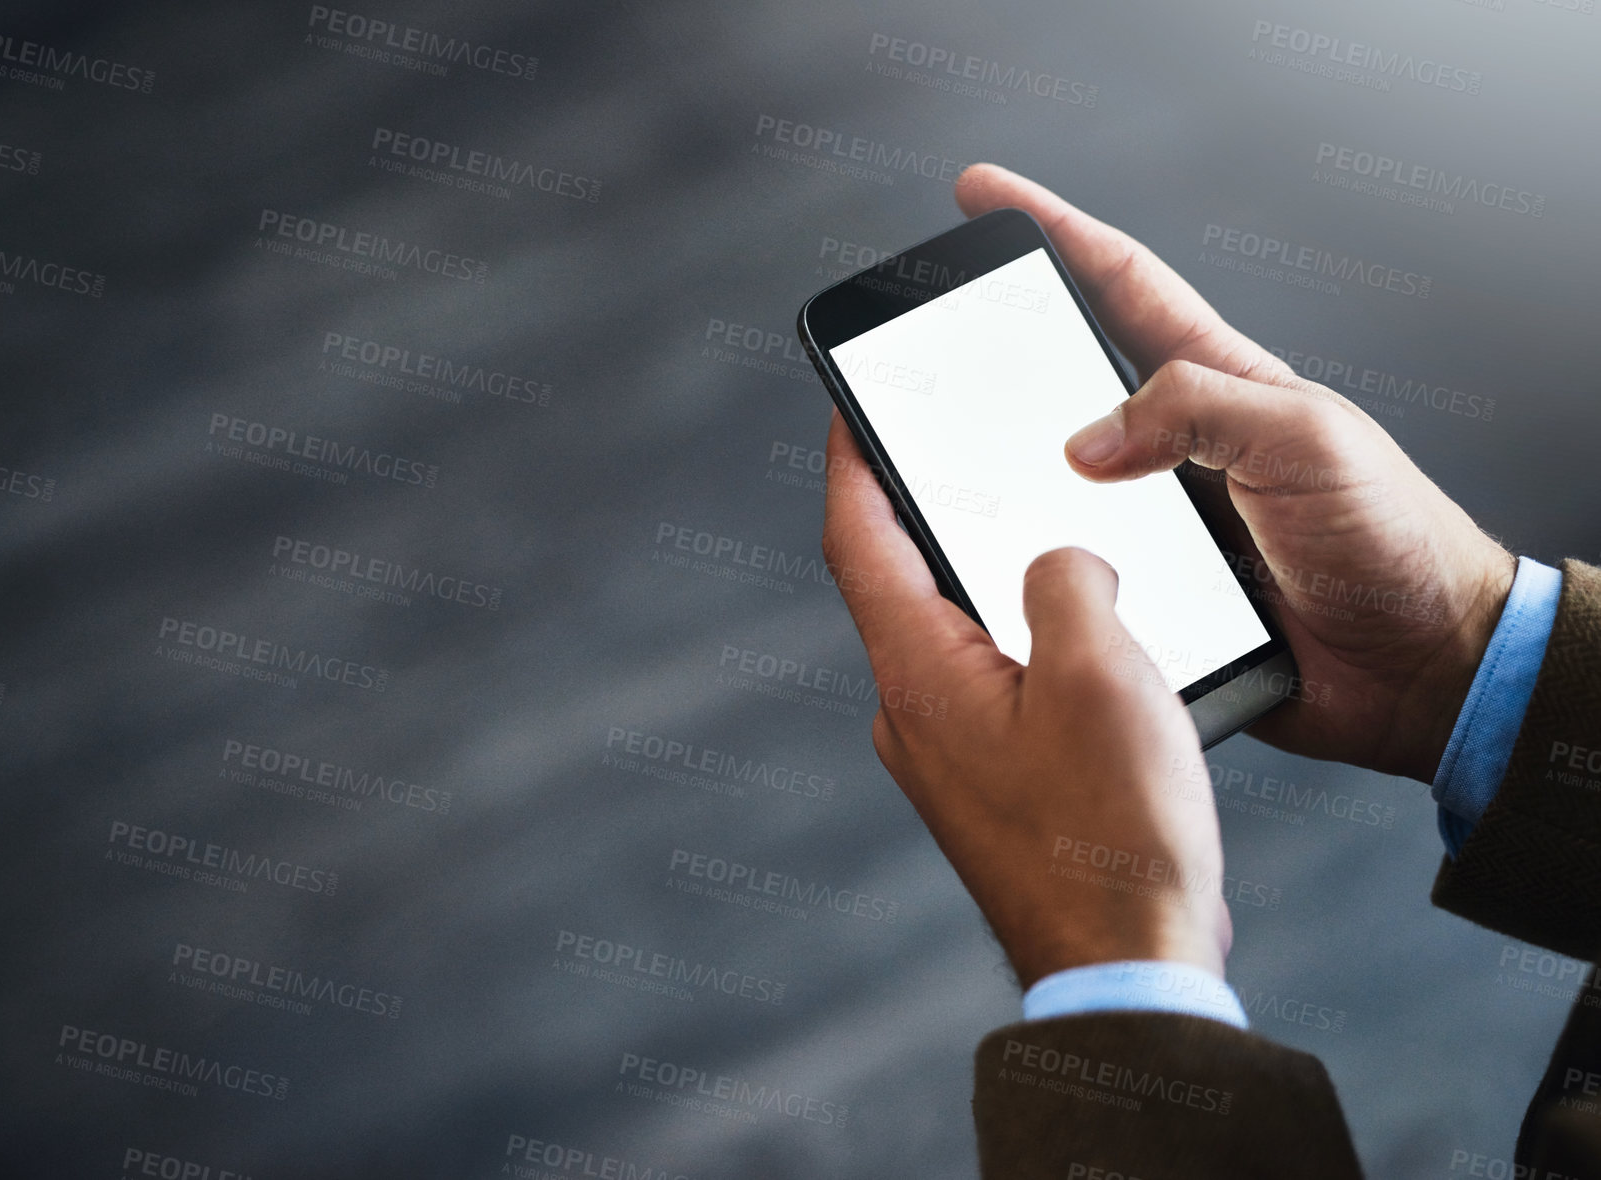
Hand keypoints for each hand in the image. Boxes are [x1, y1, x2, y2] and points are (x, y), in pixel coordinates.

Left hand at [821, 413, 1231, 987]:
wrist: (1128, 968)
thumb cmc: (1112, 836)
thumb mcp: (1100, 673)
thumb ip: (1066, 582)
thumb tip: (1060, 565)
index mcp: (919, 673)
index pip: (860, 539)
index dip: (853, 463)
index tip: (851, 407)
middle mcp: (914, 713)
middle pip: (900, 583)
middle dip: (925, 511)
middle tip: (953, 448)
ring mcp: (948, 756)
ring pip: (954, 636)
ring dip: (986, 579)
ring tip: (1036, 525)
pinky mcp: (991, 785)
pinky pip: (994, 686)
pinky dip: (1022, 642)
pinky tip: (1084, 634)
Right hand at [956, 163, 1515, 782]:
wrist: (1417, 658)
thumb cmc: (1388, 535)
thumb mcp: (1303, 436)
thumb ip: (1197, 410)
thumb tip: (1087, 439)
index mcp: (1216, 380)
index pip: (1118, 282)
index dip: (1053, 231)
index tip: (987, 197)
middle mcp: (1176, 443)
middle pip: (1065, 376)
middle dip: (999, 345)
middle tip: (938, 330)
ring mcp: (1156, 515)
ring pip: (1053, 478)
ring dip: (1004, 471)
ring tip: (947, 461)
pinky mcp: (1149, 587)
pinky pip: (1072, 566)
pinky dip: (1035, 565)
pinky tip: (1004, 569)